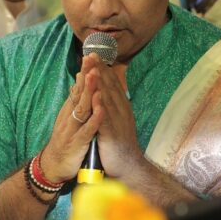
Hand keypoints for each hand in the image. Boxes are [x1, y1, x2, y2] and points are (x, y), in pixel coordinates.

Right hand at [38, 55, 103, 182]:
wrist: (53, 165)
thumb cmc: (65, 142)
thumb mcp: (69, 120)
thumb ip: (74, 103)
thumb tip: (77, 84)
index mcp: (69, 111)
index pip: (78, 88)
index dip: (85, 72)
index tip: (91, 56)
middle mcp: (69, 117)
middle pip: (78, 93)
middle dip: (86, 76)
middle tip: (91, 59)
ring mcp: (72, 129)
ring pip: (81, 108)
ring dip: (89, 92)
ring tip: (95, 76)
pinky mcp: (77, 143)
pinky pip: (87, 129)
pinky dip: (94, 119)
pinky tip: (101, 109)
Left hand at [92, 62, 144, 178]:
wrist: (129, 167)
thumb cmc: (118, 144)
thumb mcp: (113, 121)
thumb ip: (108, 106)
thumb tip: (101, 91)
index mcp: (120, 107)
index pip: (111, 84)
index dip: (102, 68)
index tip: (94, 53)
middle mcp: (121, 111)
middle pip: (109, 86)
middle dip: (100, 69)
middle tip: (92, 52)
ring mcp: (117, 121)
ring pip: (107, 97)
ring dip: (99, 81)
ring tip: (93, 67)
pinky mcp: (112, 134)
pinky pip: (104, 117)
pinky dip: (100, 105)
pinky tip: (95, 94)